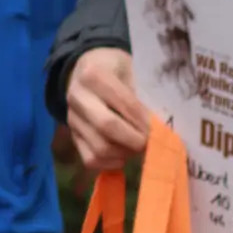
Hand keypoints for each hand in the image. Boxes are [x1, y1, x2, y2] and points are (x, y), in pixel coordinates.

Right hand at [66, 47, 150, 172]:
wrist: (84, 69)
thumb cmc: (115, 69)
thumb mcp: (130, 69)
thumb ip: (140, 94)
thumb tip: (159, 126)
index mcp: (94, 74)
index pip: (124, 103)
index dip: (144, 120)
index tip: (160, 130)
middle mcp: (77, 96)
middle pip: (107, 126)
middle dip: (134, 140)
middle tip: (150, 142)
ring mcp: (72, 118)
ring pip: (99, 148)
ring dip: (124, 154)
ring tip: (138, 148)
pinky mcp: (72, 136)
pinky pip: (90, 159)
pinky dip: (111, 163)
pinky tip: (123, 155)